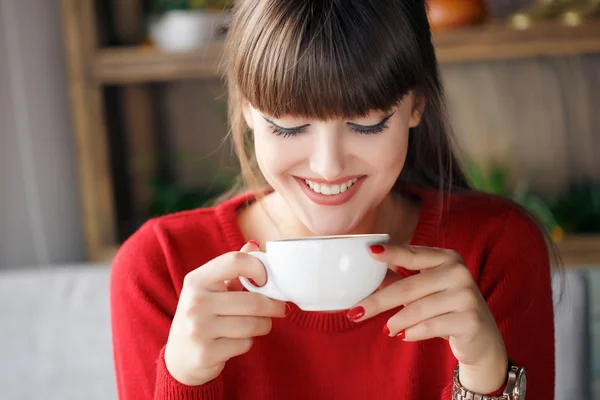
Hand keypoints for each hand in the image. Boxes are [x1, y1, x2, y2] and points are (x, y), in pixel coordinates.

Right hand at [164, 241, 286, 385]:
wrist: (179, 357)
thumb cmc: (202, 315)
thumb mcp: (210, 288)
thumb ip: (232, 268)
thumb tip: (253, 244)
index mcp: (197, 280)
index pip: (235, 261)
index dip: (259, 268)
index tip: (266, 279)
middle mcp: (195, 303)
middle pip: (253, 300)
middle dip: (273, 306)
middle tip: (279, 308)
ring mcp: (198, 330)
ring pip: (253, 324)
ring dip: (263, 325)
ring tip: (258, 324)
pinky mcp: (205, 354)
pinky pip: (245, 344)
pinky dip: (248, 342)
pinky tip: (236, 341)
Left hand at [349, 244, 507, 393]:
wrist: (481, 339)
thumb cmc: (446, 309)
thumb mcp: (426, 290)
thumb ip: (402, 280)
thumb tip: (368, 278)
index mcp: (447, 258)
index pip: (413, 254)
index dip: (391, 253)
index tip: (370, 251)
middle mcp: (458, 272)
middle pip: (408, 287)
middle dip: (378, 301)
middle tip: (355, 312)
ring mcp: (466, 295)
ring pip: (417, 309)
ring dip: (396, 322)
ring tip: (387, 329)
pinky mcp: (470, 319)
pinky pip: (429, 326)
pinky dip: (412, 333)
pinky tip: (404, 336)